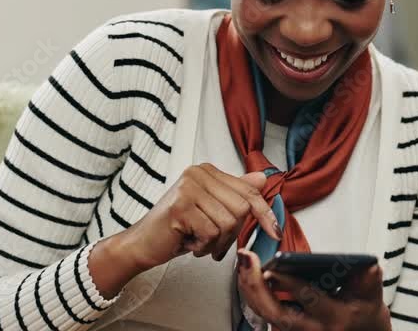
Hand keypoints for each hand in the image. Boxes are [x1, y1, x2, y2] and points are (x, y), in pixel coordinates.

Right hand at [117, 163, 280, 270]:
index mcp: (206, 171)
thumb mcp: (210, 209)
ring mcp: (188, 189)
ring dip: (216, 243)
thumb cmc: (176, 228)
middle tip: (213, 242)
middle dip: (231, 234)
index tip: (275, 232)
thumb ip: (235, 193)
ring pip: (228, 223)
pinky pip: (211, 233)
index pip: (248, 191)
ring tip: (198, 241)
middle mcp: (197, 174)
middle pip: (241, 208)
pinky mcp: (180, 207)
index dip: (265, 214)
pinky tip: (188, 243)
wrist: (142, 243)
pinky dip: (203, 246)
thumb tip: (262, 178)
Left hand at [236, 249, 391, 330]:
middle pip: (276, 313)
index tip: (274, 266)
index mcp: (334, 318)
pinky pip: (265, 313)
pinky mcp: (288, 330)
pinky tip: (248, 273)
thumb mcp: (373, 299)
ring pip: (266, 314)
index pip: (308, 299)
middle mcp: (312, 329)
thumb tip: (367, 265)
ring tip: (244, 262)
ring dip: (250, 288)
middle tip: (247, 261)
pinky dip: (254, 293)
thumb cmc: (365, 316)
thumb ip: (369, 281)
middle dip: (257, 287)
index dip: (289, 282)